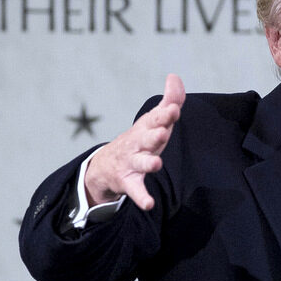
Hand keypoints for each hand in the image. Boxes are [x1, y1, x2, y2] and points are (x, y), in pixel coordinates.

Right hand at [83, 74, 184, 210]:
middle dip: (154, 134)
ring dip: (148, 163)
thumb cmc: (139, 140)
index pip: (155, 119)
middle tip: (163, 132)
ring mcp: (132, 162)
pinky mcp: (128, 182)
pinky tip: (149, 204)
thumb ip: (169, 100)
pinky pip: (136, 191)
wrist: (105, 165)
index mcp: (146, 128)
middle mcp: (138, 144)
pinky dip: (142, 197)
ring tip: (156, 163)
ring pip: (140, 163)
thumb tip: (175, 76)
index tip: (174, 108)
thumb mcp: (154, 121)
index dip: (165, 114)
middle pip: (147, 138)